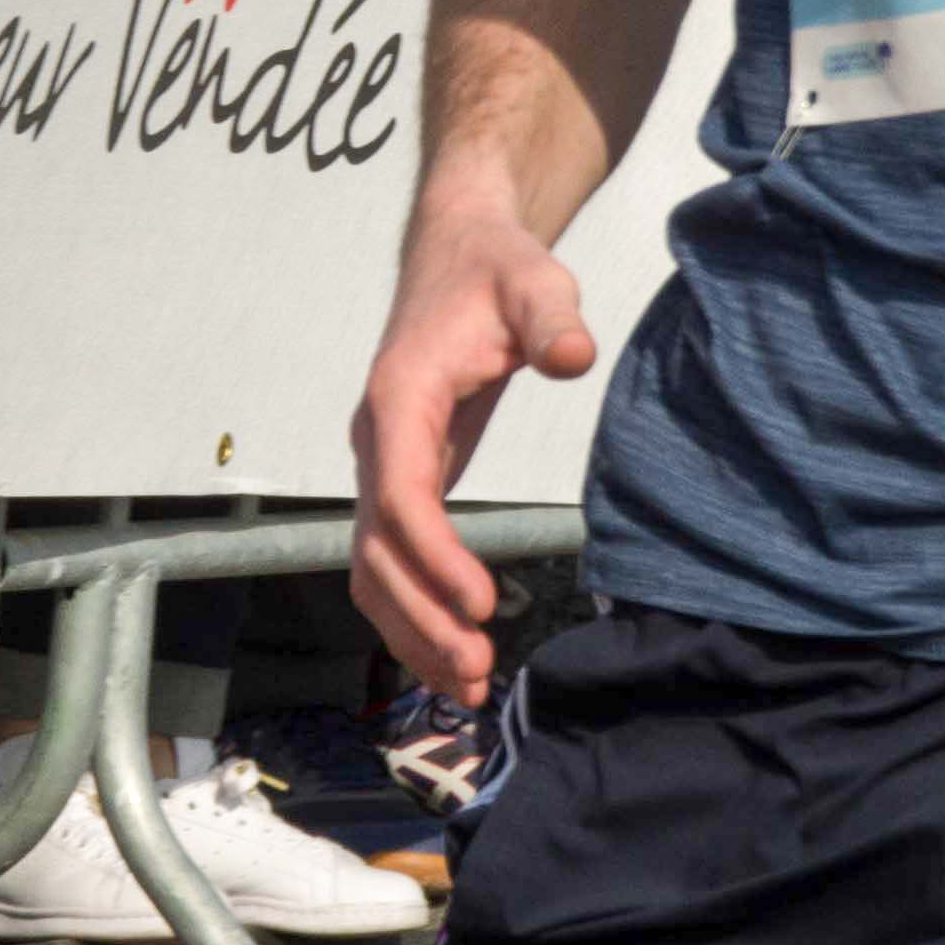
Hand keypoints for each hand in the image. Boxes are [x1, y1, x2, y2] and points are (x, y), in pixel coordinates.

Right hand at [349, 194, 599, 704]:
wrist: (458, 257)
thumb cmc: (497, 273)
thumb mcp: (535, 282)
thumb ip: (550, 318)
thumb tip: (572, 357)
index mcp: (400, 396)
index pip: (402, 492)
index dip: (434, 556)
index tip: (483, 606)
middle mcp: (377, 440)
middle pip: (377, 549)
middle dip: (421, 617)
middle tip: (480, 674)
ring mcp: (382, 465)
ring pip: (372, 567)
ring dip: (411, 631)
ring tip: (470, 688)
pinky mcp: (402, 481)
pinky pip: (389, 562)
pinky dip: (411, 614)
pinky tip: (451, 657)